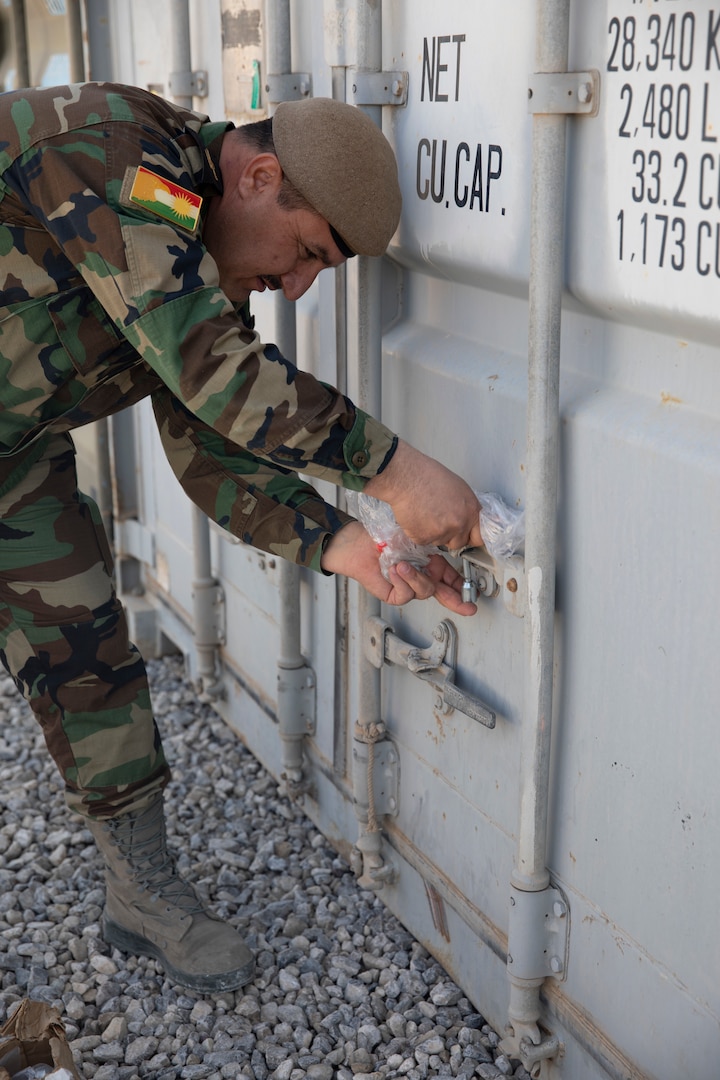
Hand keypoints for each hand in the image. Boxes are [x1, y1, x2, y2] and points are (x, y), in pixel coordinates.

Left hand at [321, 522, 476, 616]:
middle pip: (444, 594)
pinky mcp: (395, 595)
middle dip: (457, 601)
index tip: (473, 595)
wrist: (358, 545)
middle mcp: (421, 577)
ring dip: (415, 577)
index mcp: (430, 565)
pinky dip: (401, 581)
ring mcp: (408, 587)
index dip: (461, 587)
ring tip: (401, 564)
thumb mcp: (414, 538)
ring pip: (424, 591)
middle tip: (468, 607)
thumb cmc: (383, 537)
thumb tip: (449, 544)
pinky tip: (394, 570)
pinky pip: (406, 594)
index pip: (450, 579)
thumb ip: (431, 546)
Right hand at [363, 440, 482, 549]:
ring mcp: (441, 533)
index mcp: (471, 511)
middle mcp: (459, 525)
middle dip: (450, 536)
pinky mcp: (423, 538)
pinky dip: (418, 532)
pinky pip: (423, 541)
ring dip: (433, 533)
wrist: (407, 477)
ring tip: (425, 513)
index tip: (466, 538)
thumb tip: (467, 520)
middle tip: (438, 521)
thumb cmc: (429, 476)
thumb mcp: (458, 488)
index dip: (471, 538)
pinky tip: (416, 517)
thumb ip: (466, 508)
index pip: (479, 537)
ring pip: (439, 542)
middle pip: (458, 543)